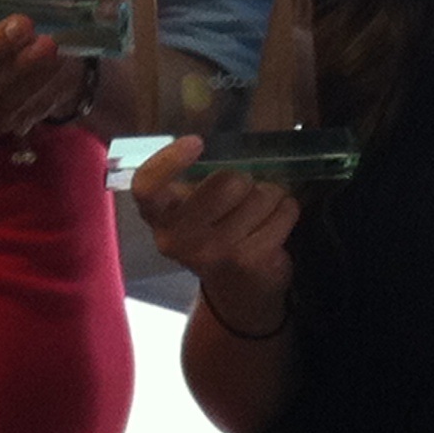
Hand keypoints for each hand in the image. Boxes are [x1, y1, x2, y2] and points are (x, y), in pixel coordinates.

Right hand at [131, 137, 296, 335]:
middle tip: (244, 190)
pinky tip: (274, 221)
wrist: (236, 293)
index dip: (168, 161)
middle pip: (225, 183)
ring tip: (260, 210)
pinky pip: (283, 213)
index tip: (196, 142)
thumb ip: (199, 176)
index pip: (147, 186)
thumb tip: (234, 139)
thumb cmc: (214, 232)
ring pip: (261, 195)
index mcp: (159, 215)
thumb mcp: (194, 206)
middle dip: (245, 178)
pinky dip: (286, 210)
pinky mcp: (248, 262)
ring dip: (270, 195)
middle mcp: (177, 238)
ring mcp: (213, 253)